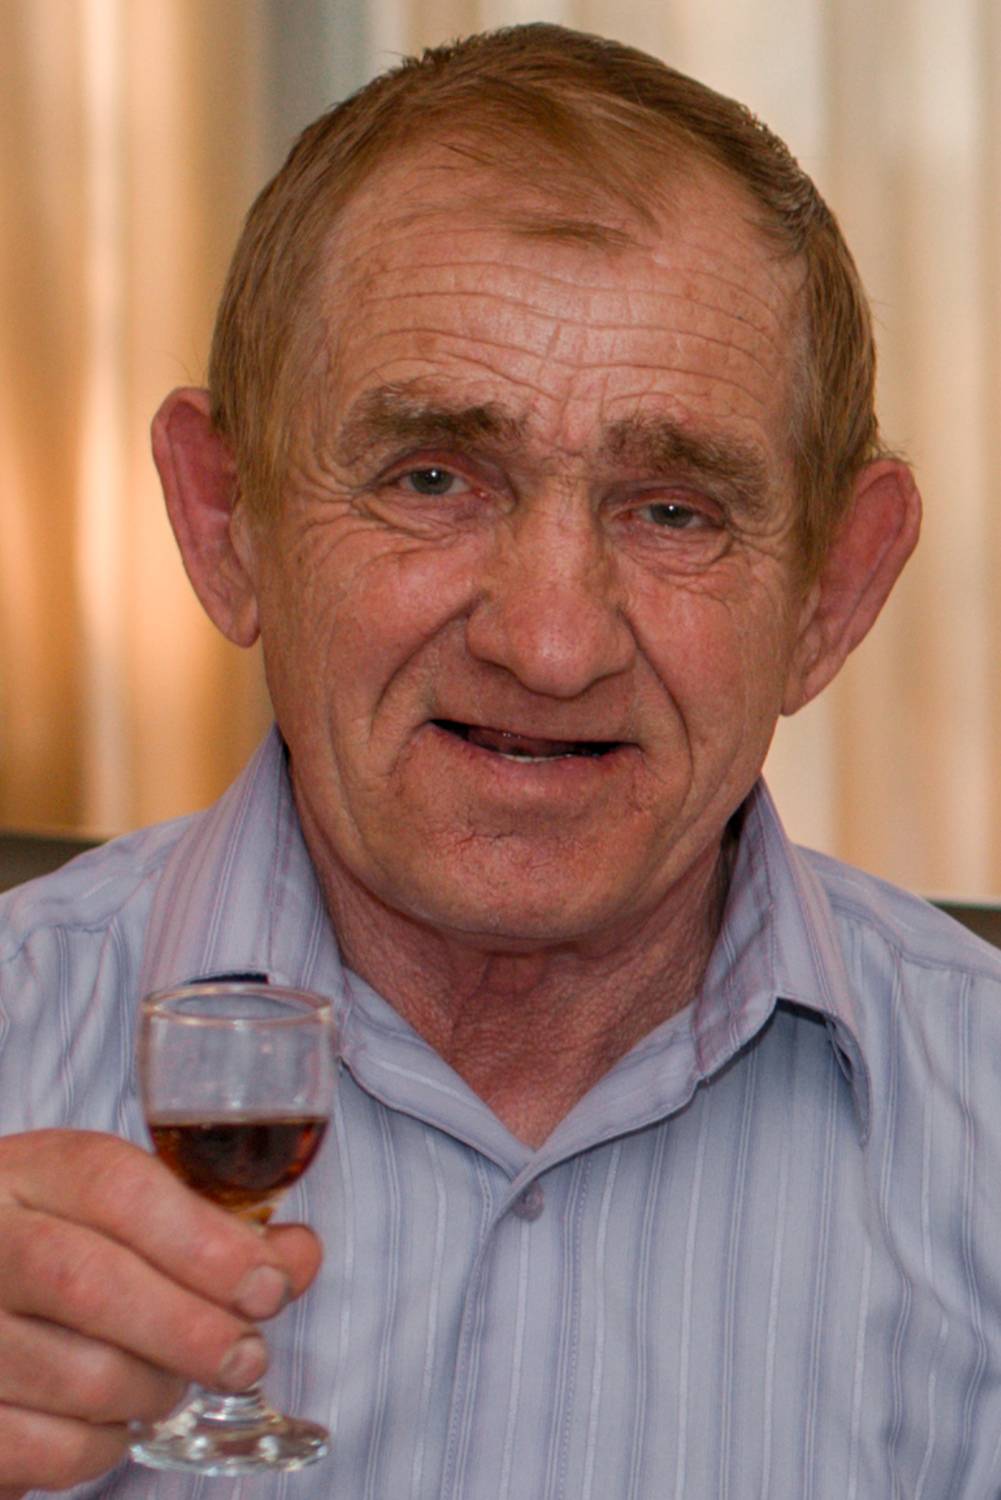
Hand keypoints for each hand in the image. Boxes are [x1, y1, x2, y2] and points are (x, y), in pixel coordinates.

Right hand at [0, 1129, 320, 1490]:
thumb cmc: (55, 1244)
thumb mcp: (120, 1209)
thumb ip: (212, 1227)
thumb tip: (296, 1259)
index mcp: (31, 1174)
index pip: (117, 1190)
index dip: (204, 1241)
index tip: (266, 1285)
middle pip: (92, 1284)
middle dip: (192, 1328)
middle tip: (246, 1356)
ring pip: (79, 1376)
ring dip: (154, 1390)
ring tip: (173, 1381)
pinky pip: (48, 1449)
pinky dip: (103, 1445)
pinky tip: (116, 1419)